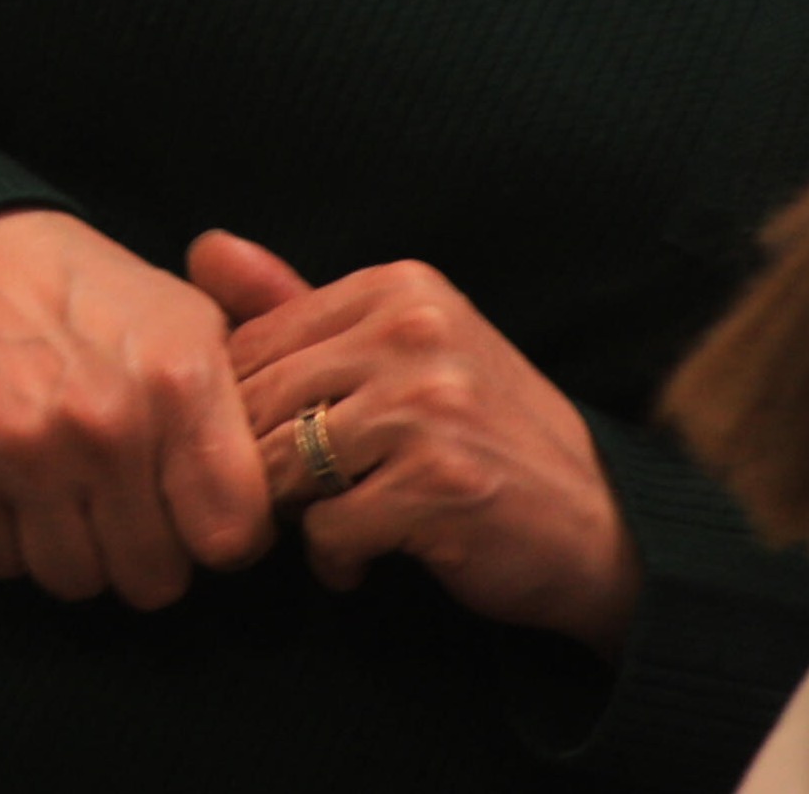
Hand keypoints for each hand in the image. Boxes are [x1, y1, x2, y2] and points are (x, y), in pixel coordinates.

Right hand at [0, 207, 274, 609]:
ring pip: (75, 580)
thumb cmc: (100, 298)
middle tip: (134, 509)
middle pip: (153, 579)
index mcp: (179, 383)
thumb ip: (255, 403)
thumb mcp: (196, 321)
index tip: (205, 514)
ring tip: (76, 502)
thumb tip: (301, 484)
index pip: (229, 539)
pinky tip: (19, 492)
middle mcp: (105, 422)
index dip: (223, 537)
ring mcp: (22, 446)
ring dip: (80, 554)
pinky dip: (10, 542)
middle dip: (150, 555)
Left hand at [195, 233, 637, 652]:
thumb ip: (299, 306)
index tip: (283, 448)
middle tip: (301, 500)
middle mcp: (414, 333)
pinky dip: (336, 558)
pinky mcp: (440, 483)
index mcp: (399, 289)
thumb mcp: (402, 355)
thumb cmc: (485, 440)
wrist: (606, 531)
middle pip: (257, 405)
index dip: (243, 413)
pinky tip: (370, 559)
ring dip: (297, 514)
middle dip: (263, 467)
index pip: (250, 343)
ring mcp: (430, 406)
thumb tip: (202, 248)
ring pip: (280, 466)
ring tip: (339, 522)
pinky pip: (327, 528)